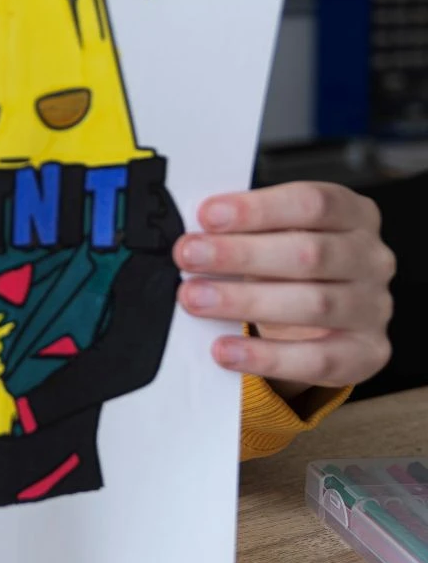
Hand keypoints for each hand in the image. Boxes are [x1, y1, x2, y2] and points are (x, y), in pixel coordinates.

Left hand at [175, 182, 393, 397]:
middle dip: (241, 254)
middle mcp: (372, 258)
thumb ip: (246, 229)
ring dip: (245, 301)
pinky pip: (317, 360)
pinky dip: (265, 357)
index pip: (311, 203)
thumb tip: (196, 233)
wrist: (324, 320)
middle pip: (309, 253)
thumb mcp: (275, 234)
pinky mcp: (367, 353)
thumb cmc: (290, 264)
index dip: (257, 209)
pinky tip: (225, 349)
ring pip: (313, 305)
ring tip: (195, 299)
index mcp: (353, 214)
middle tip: (188, 256)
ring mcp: (374, 307)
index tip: (207, 216)